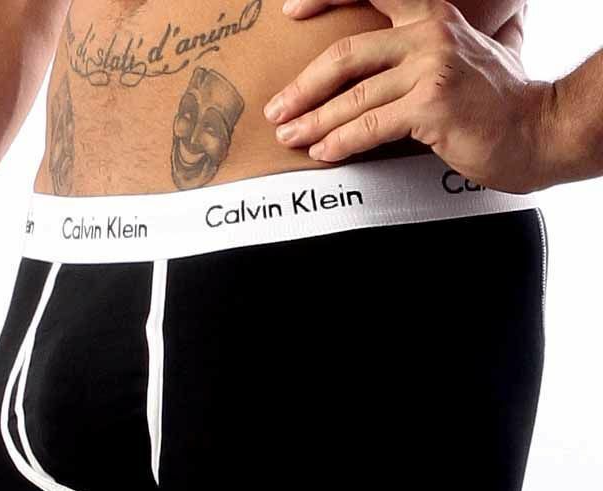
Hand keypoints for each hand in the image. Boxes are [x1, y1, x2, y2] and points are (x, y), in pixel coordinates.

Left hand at [267, 0, 552, 192]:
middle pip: (347, 55)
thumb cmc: (495, 103)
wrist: (538, 131)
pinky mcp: (432, 105)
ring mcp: (432, 67)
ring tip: (289, 137)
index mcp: (431, 15)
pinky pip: (370, 126)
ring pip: (354, 96)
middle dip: (303, 86)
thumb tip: (380, 73)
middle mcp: (430, 32)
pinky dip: (340, 142)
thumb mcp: (459, 59)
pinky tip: (322, 152)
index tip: (291, 11)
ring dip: (313, 121)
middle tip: (277, 110)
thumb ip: (423, 52)